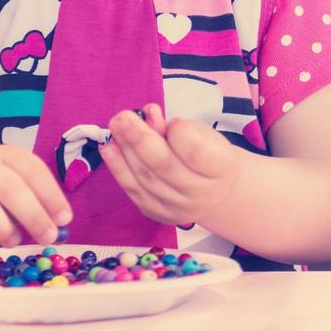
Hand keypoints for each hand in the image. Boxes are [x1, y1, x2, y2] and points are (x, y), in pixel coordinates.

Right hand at [0, 145, 72, 252]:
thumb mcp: (17, 190)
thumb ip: (37, 205)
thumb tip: (59, 228)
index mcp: (7, 156)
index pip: (33, 170)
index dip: (51, 195)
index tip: (65, 219)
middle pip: (9, 187)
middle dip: (33, 215)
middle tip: (49, 236)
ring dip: (2, 227)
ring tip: (14, 242)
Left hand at [99, 104, 241, 226]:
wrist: (217, 193)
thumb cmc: (210, 154)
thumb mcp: (205, 134)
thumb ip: (180, 127)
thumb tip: (148, 116)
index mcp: (221, 168)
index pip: (196, 151)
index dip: (180, 132)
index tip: (172, 120)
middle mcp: (200, 193)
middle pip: (164, 166)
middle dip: (138, 139)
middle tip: (122, 117)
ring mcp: (178, 208)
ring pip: (145, 178)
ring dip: (124, 150)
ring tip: (114, 127)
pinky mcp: (158, 214)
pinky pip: (134, 191)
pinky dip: (118, 168)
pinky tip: (109, 149)